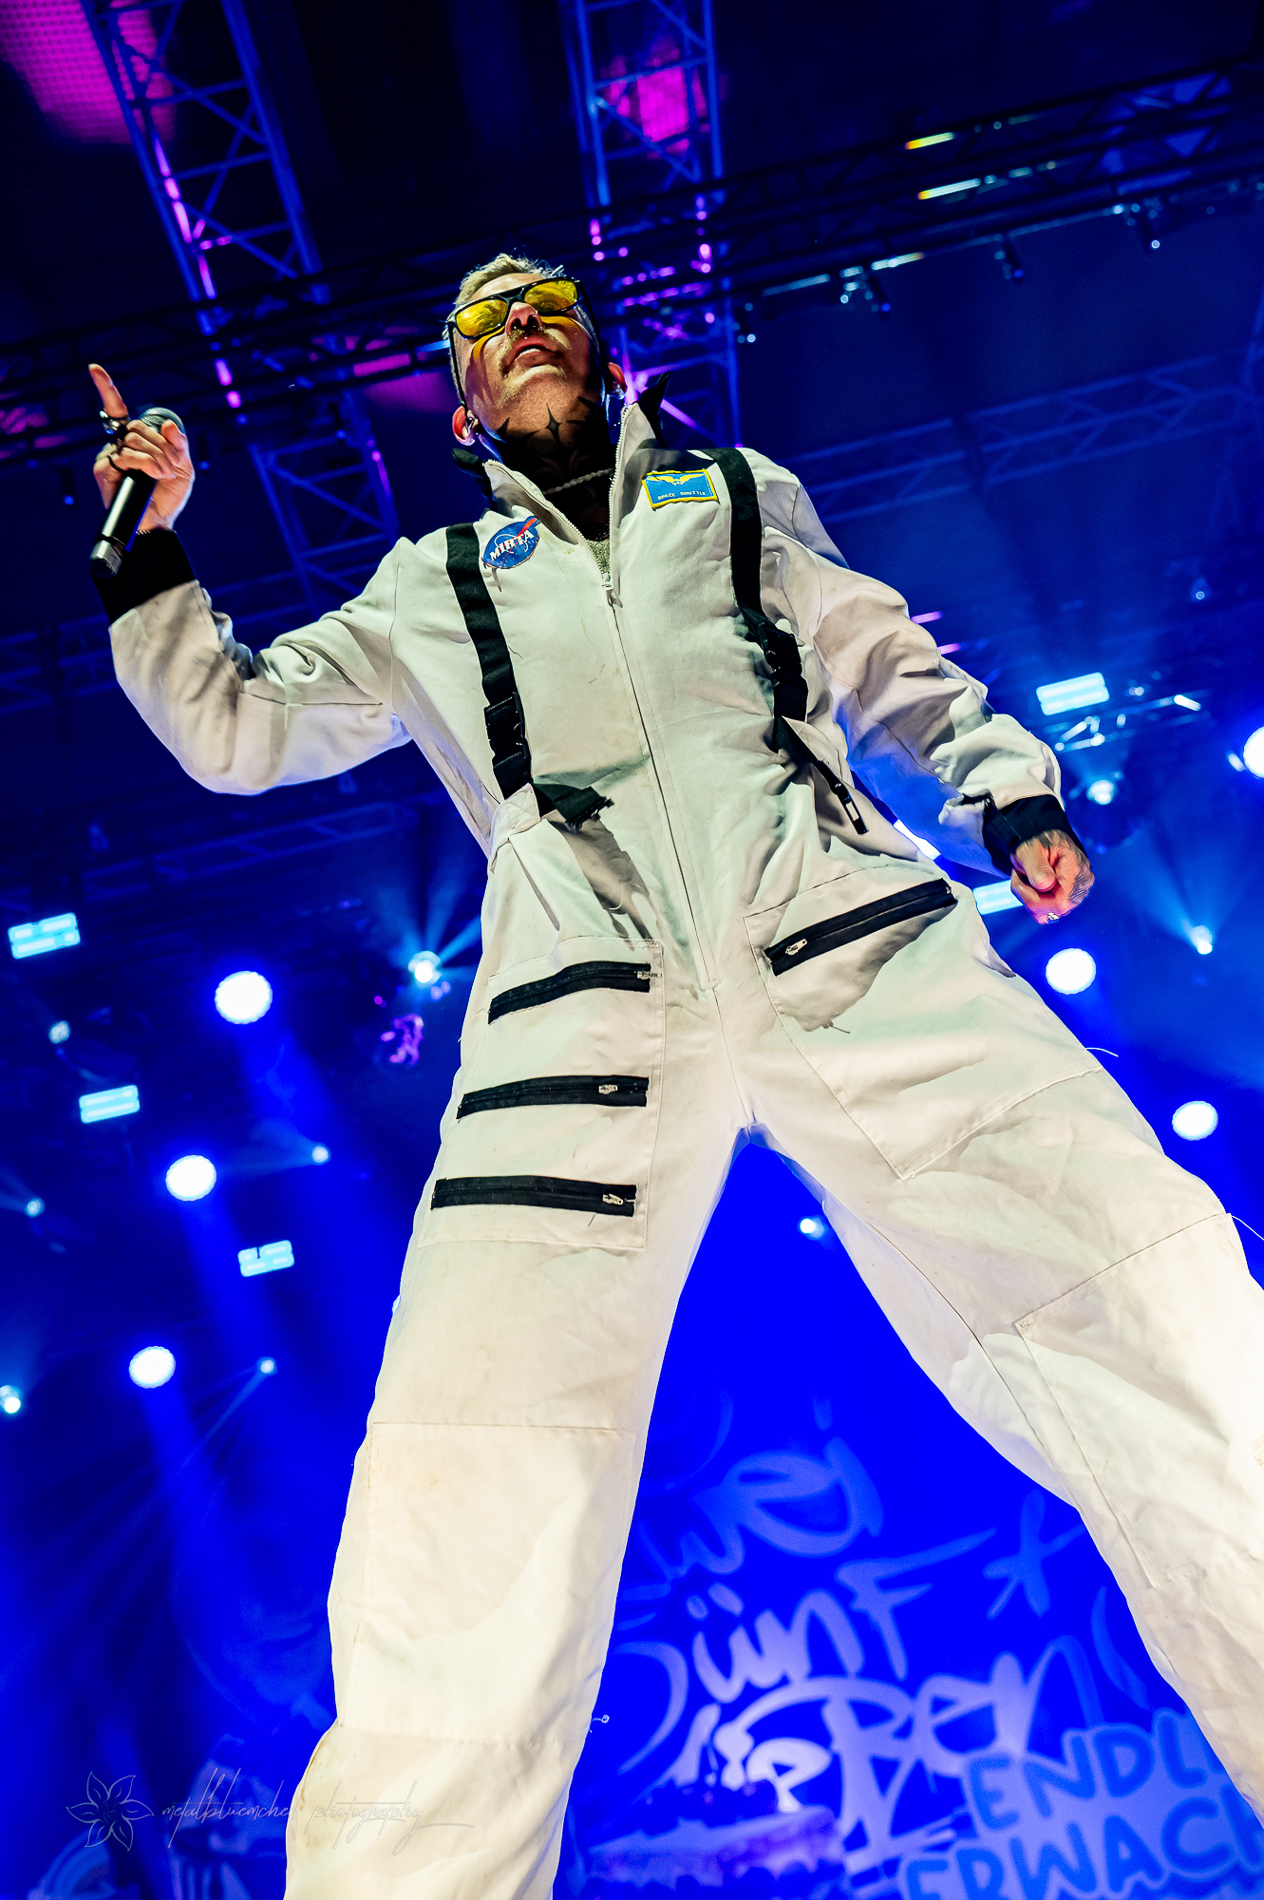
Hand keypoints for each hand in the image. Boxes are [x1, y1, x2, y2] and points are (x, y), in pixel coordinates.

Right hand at [88, 362, 193, 530]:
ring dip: (158, 458)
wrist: (158, 522)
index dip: (106, 389)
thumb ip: (179, 444)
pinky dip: (146, 464)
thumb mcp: (183, 466)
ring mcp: (110, 456)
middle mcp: (119, 445)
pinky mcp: (105, 469)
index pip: (117, 409)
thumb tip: (168, 425)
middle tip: (171, 467)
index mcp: (135, 440)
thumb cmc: (168, 496)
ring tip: (164, 475)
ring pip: (135, 440)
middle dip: (163, 446)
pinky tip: (152, 477)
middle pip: (139, 427)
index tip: (94, 368)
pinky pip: (127, 455)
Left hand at [1010, 829, 1093, 923]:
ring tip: (1026, 877)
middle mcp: (1081, 885)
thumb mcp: (1030, 850)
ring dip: (1028, 898)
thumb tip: (1046, 885)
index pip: (1060, 903)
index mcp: (1076, 868)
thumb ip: (1037, 866)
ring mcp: (1075, 896)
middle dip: (1029, 897)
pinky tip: (1031, 885)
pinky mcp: (1066, 902)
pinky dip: (1032, 902)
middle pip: (1052, 911)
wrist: (1040, 844)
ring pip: (1046, 914)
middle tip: (1020, 875)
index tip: (1020, 883)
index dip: (1035, 899)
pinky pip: (1045, 914)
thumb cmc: (1035, 843)